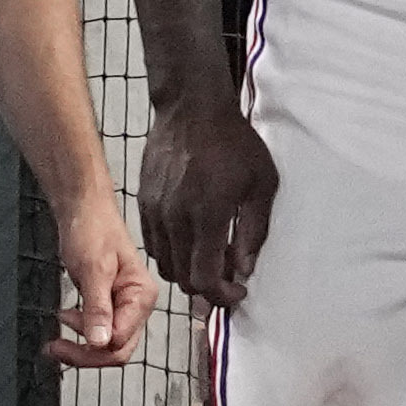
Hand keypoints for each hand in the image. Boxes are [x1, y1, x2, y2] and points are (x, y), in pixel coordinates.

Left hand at [47, 183, 156, 365]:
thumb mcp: (93, 269)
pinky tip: (66, 321)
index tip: (63, 338)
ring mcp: (124, 306)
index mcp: (141, 297)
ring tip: (55, 339)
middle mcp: (137, 305)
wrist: (83, 209)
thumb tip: (100, 342)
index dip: (92, 348)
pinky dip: (81, 334)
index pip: (121, 342)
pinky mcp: (110, 304)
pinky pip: (100, 331)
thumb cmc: (92, 230)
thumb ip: (97, 307)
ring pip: (108, 344)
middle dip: (86, 355)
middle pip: (117, 350)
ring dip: (82, 348)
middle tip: (55, 348)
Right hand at [138, 88, 282, 318]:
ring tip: (210, 256)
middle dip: (208, 288)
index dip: (222, 297)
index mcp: (208, 217)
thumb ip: (254, 231)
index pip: (205, 279)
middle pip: (184, 279)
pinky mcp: (143, 202)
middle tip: (228, 275)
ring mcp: (156, 212)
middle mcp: (176, 220)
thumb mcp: (262, 185)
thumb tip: (245, 268)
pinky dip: (171, 252)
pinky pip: (153, 243)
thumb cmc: (234, 143)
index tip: (238, 292)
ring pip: (166, 264)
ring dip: (188, 272)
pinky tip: (190, 238)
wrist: (192, 108)